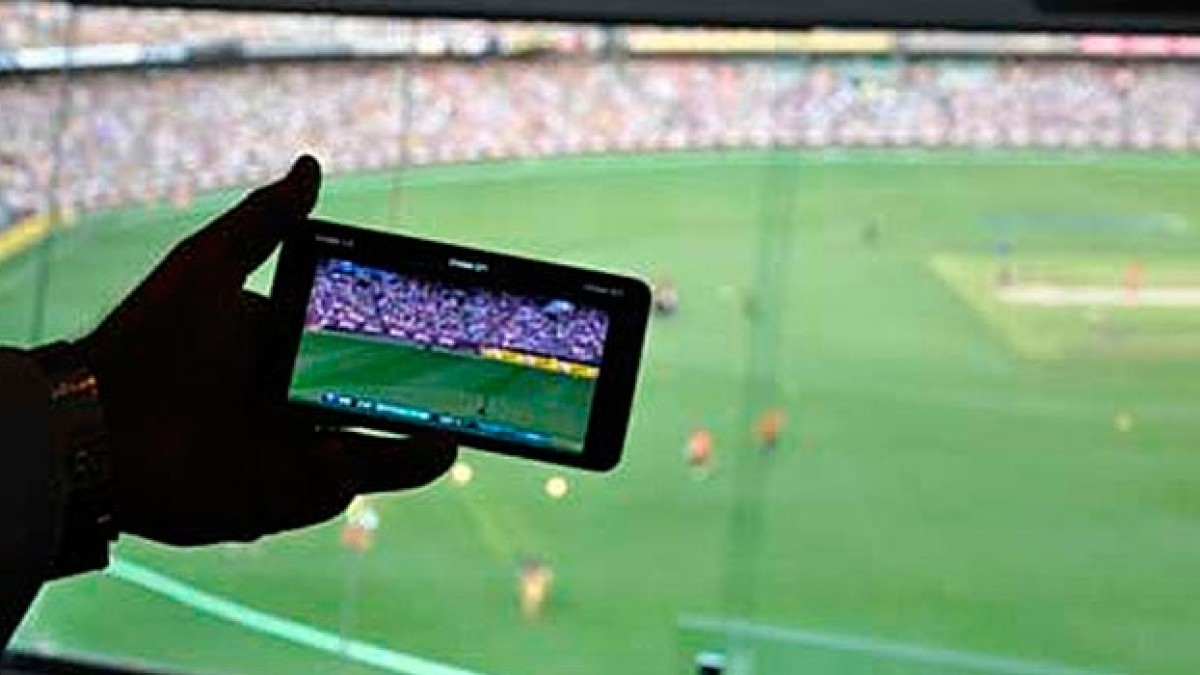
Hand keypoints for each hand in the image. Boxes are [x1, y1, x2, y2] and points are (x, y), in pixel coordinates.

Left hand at [81, 156, 456, 545]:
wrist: (95, 420)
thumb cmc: (149, 337)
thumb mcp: (208, 264)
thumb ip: (263, 220)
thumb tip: (311, 165)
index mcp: (293, 352)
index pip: (366, 349)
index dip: (408, 345)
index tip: (445, 331)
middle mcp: (300, 404)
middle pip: (383, 406)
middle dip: (428, 404)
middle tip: (467, 394)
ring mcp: (292, 453)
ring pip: (375, 456)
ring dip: (413, 452)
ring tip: (448, 441)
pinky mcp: (277, 498)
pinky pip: (330, 491)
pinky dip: (342, 474)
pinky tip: (333, 449)